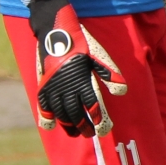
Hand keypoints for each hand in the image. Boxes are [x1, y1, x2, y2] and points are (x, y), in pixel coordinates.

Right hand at [29, 0, 121, 136]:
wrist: (55, 30)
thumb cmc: (80, 42)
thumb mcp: (98, 55)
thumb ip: (109, 73)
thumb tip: (122, 91)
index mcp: (83, 80)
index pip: (92, 106)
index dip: (98, 119)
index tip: (102, 128)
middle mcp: (67, 87)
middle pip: (76, 114)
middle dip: (84, 127)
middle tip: (89, 134)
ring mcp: (53, 87)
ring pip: (60, 114)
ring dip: (68, 126)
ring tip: (74, 133)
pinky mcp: (43, 85)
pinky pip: (43, 106)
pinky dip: (46, 117)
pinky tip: (50, 125)